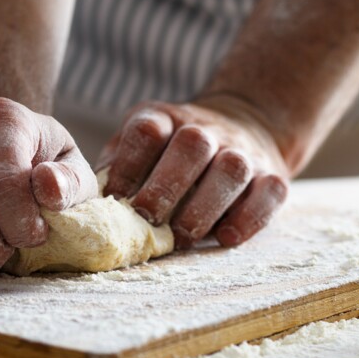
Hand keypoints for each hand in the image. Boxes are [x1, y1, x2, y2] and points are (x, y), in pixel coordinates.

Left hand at [98, 100, 288, 248]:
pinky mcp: (273, 176)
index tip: (114, 196)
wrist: (248, 122)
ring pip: (231, 170)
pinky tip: (225, 237)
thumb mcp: (142, 143)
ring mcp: (243, 152)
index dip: (128, 163)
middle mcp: (207, 130)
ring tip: (182, 236)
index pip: (147, 131)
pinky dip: (249, 218)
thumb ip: (117, 165)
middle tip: (147, 218)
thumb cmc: (174, 150)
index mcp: (167, 120)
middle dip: (167, 185)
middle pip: (192, 146)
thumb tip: (85, 201)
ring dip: (205, 206)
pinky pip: (269, 194)